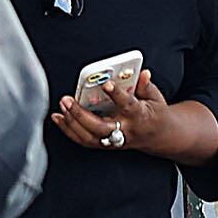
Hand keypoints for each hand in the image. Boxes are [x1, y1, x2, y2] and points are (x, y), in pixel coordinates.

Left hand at [53, 70, 175, 154]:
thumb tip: (143, 73)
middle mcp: (126, 131)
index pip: (128, 106)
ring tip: (62, 106)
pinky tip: (59, 118)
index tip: (107, 84)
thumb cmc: (154, 115)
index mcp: (140, 116)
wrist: (158, 137)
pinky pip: (85, 141)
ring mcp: (115, 140)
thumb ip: (146, 85)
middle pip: (101, 127)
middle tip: (67, 100)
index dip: (117, 95)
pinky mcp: (106, 144)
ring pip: (90, 137)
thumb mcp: (156, 98)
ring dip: (72, 123)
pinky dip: (69, 130)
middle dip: (81, 114)